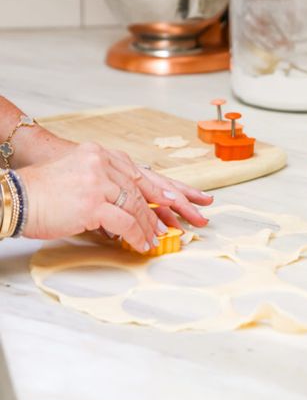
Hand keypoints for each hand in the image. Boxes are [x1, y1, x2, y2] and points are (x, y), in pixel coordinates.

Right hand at [19, 142, 212, 252]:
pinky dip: (137, 234)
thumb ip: (106, 183)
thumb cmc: (46, 190)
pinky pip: (125, 222)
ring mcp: (99, 181)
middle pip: (146, 187)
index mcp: (103, 155)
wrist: (18, 196)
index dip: (166, 188)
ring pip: (138, 205)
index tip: (187, 198)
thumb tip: (128, 205)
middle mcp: (104, 163)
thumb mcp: (81, 174)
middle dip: (173, 205)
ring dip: (151, 225)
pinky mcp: (93, 202)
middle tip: (195, 217)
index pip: (142, 172)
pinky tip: (142, 244)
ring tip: (161, 238)